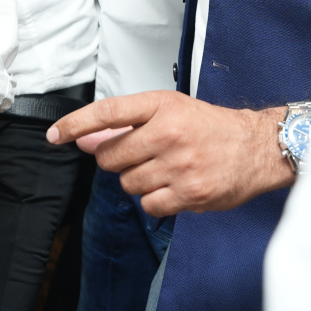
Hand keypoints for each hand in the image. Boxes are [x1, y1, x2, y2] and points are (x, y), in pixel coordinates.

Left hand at [48, 91, 291, 215]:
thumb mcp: (169, 110)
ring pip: (128, 183)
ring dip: (137, 180)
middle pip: (111, 156)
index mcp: (162, 105)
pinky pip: (148, 205)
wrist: (255, 147)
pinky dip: (154, 200)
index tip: (55, 134)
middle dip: (116, 159)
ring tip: (163, 168)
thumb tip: (85, 139)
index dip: (76, 124)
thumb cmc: (210, 127)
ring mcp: (179, 165)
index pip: (108, 113)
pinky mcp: (189, 193)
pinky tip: (172, 186)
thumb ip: (127, 124)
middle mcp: (169, 132)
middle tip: (140, 154)